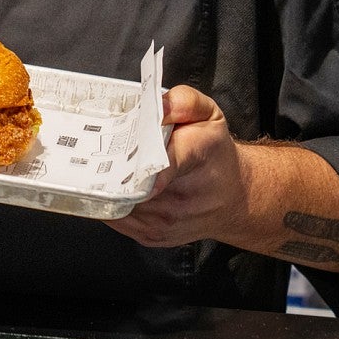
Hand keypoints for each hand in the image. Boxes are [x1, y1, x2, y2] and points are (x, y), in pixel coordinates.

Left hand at [104, 86, 338, 273]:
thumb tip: (157, 108)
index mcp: (196, 156)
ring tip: (111, 168)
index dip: (136, 156)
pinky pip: (116, 217)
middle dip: (113, 167)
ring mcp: (164, 222)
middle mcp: (181, 197)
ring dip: (108, 186)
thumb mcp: (207, 114)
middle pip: (129, 183)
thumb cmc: (215, 154)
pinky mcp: (151, 236)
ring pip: (117, 202)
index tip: (121, 149)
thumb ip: (183, 102)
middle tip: (102, 152)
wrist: (235, 196)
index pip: (161, 161)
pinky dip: (111, 201)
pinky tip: (117, 187)